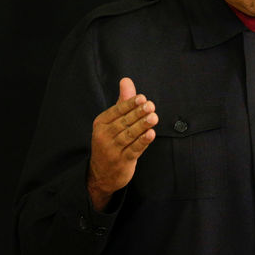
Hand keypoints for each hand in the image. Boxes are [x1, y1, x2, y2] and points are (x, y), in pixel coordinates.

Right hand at [87, 77, 157, 210]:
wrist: (102, 174)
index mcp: (101, 123)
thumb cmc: (111, 140)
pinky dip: (143, 142)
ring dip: (142, 126)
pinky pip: (133, 150)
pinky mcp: (122, 161)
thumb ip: (122, 101)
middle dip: (138, 113)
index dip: (129, 104)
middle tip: (151, 105)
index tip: (142, 98)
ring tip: (154, 117)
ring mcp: (112, 150)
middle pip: (123, 122)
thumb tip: (126, 80)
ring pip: (129, 135)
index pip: (116, 111)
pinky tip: (151, 134)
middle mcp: (104, 136)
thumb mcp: (113, 121)